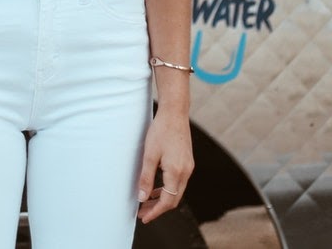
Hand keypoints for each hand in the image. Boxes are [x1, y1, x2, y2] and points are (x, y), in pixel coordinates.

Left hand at [136, 109, 193, 223]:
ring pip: (177, 191)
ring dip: (163, 198)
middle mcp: (186, 171)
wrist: (175, 113)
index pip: (167, 201)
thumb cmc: (161, 131)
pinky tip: (156, 187)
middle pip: (174, 199)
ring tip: (146, 201)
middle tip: (142, 212)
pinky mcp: (187, 161)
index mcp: (176, 172)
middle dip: (158, 208)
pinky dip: (167, 188)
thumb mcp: (149, 155)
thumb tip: (142, 198)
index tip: (144, 218)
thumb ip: (146, 178)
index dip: (156, 212)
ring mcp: (188, 166)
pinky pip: (178, 182)